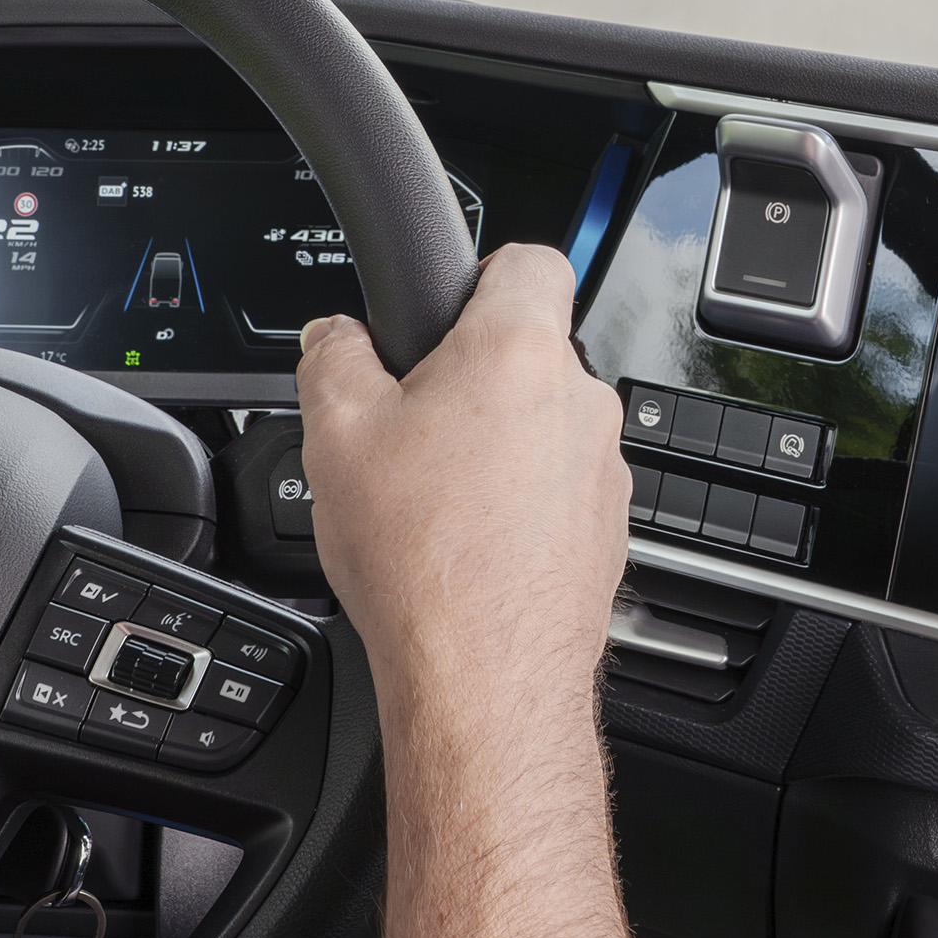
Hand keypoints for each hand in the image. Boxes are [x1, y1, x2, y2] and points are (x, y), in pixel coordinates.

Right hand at [294, 246, 626, 719]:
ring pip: (543, 428)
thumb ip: (332, 360)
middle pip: (527, 353)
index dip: (480, 272)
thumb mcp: (335, 435)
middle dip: (470, 378)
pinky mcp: (606, 530)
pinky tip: (465, 545)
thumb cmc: (421, 559)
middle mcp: (579, 402)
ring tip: (431, 499)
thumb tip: (333, 338)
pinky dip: (519, 506)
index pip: (529, 259)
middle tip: (409, 424)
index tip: (444, 306)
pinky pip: (558, 492)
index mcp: (518, 352)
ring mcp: (602, 470)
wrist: (481, 678)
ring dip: (496, 447)